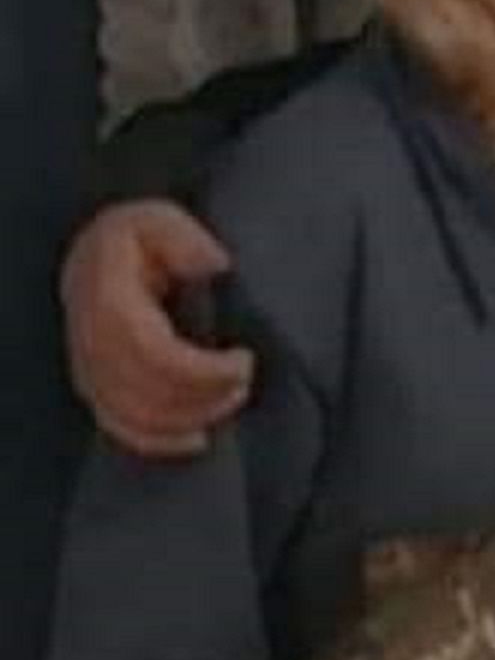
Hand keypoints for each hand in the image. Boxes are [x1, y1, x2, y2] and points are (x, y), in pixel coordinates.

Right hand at [61, 201, 253, 455]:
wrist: (96, 253)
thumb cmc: (138, 238)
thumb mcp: (160, 219)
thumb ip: (185, 239)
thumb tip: (214, 264)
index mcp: (108, 302)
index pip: (156, 356)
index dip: (204, 370)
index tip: (243, 360)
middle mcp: (90, 342)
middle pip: (148, 393)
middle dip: (205, 396)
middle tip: (243, 381)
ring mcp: (86, 368)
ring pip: (136, 416)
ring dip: (190, 417)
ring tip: (230, 399)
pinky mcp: (92, 387)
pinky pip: (119, 427)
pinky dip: (159, 441)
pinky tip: (197, 437)